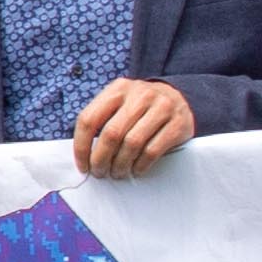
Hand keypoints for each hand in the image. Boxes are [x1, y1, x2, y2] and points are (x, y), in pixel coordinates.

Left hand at [70, 78, 197, 179]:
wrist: (180, 99)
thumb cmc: (142, 108)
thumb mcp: (121, 103)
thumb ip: (102, 120)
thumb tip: (84, 156)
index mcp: (118, 89)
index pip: (89, 118)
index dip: (81, 147)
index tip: (82, 166)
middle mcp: (140, 94)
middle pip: (111, 134)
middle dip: (101, 159)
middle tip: (100, 173)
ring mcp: (161, 107)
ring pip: (132, 143)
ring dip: (121, 165)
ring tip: (118, 173)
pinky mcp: (177, 123)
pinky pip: (152, 150)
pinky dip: (140, 165)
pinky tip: (136, 170)